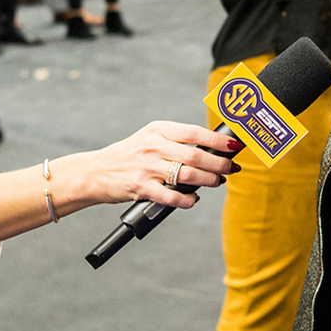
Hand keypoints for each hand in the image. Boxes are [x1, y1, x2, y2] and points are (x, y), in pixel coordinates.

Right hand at [79, 121, 241, 209]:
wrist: (95, 171)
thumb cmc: (128, 156)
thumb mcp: (150, 139)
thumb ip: (175, 142)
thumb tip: (210, 150)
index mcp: (158, 130)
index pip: (194, 132)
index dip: (217, 140)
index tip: (234, 146)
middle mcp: (153, 146)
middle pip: (196, 155)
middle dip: (220, 164)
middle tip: (231, 169)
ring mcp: (147, 167)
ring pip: (188, 175)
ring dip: (209, 180)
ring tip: (217, 182)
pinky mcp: (141, 187)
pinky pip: (172, 196)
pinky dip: (188, 200)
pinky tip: (193, 199)